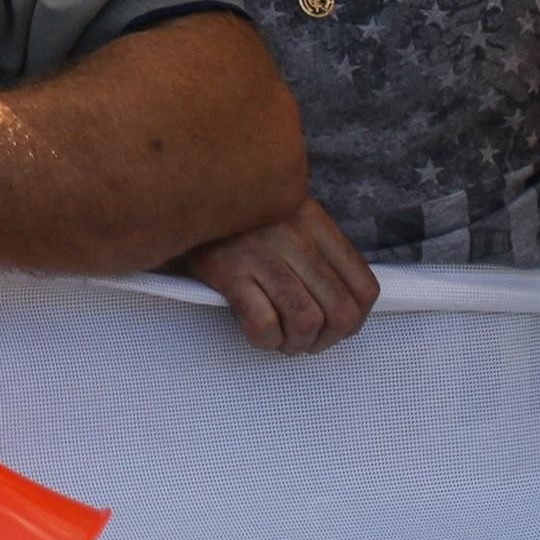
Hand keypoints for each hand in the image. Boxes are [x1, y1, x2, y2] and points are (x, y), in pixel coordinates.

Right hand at [182, 197, 379, 353]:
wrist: (174, 195)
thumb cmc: (232, 219)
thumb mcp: (284, 216)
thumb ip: (316, 250)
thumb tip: (344, 306)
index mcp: (313, 219)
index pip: (364, 288)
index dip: (355, 322)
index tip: (336, 329)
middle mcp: (293, 234)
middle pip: (340, 312)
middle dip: (324, 340)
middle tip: (304, 341)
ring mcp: (260, 251)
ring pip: (306, 322)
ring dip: (294, 343)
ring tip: (280, 339)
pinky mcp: (227, 269)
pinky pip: (265, 325)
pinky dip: (264, 339)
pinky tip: (256, 331)